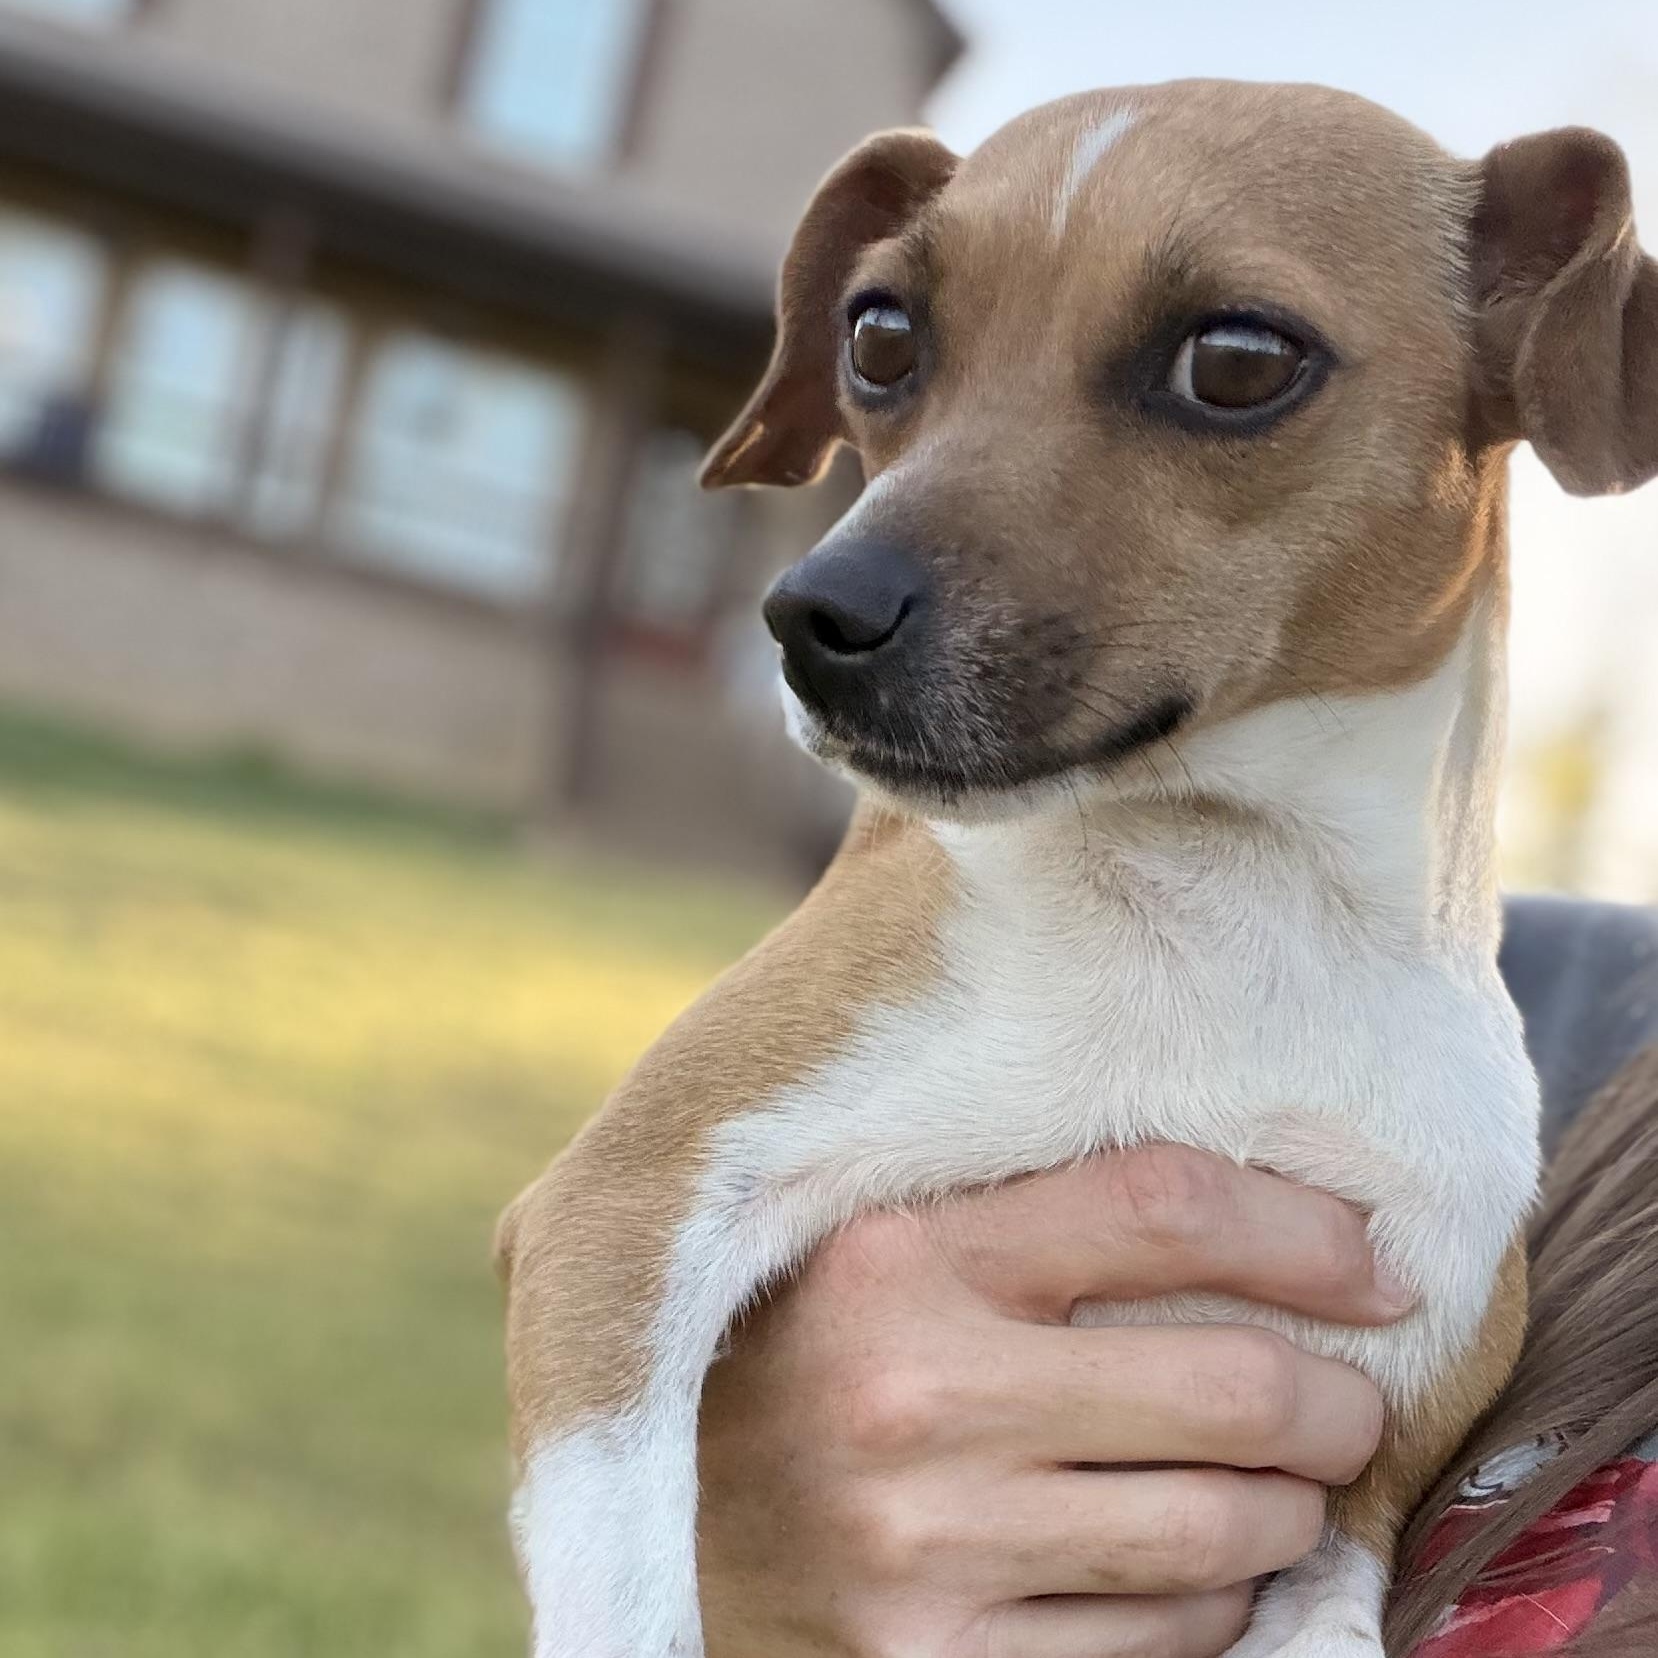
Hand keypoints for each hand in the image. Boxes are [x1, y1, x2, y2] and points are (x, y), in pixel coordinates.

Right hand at [698, 1145, 1407, 1657]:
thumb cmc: (803, 1350)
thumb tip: (1274, 1211)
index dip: (1301, 1232)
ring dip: (1286, 1510)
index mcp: (893, 1254)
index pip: (1159, 1206)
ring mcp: (920, 1548)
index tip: (1373, 1264)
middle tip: (1348, 1401)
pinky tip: (1197, 1568)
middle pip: (1228, 1385)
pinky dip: (1215, 1603)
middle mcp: (906, 1392)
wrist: (663, 1515)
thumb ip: (1033, 1210)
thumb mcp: (882, 1245)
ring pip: (1217, 1531)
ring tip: (1279, 1486)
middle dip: (1336, 1401)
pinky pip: (1158, 1643)